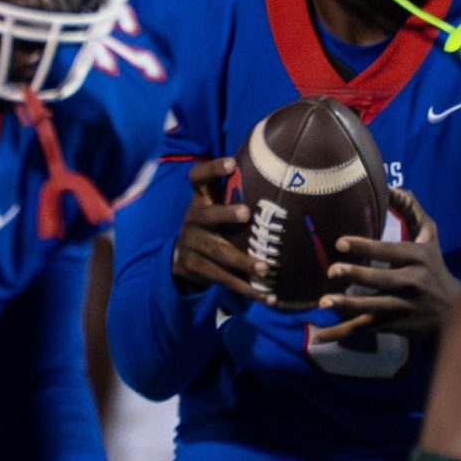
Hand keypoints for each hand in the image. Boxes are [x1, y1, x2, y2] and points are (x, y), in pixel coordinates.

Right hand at [171, 157, 275, 305]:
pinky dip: (247, 289)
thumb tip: (280, 175)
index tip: (232, 163)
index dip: (212, 169)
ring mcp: (192, 244)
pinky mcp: (195, 268)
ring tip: (266, 268)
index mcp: (200, 199)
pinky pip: (222, 279)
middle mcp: (193, 218)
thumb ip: (234, 192)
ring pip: (219, 253)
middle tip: (246, 213)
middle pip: (207, 215)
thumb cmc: (213, 225)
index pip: (198, 177)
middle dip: (225, 214)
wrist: (181, 258)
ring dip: (244, 262)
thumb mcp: (215, 205)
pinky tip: (268, 297)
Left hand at [311, 188, 458, 346]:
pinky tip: (318, 337)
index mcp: (417, 257)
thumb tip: (391, 186)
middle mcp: (412, 282)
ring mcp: (403, 306)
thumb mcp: (429, 236)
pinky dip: (341, 333)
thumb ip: (411, 209)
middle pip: (381, 279)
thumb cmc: (434, 266)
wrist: (453, 310)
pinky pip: (365, 329)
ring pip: (372, 307)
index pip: (389, 250)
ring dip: (347, 305)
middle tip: (331, 271)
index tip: (340, 242)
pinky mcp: (395, 325)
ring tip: (324, 301)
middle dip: (356, 275)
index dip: (365, 246)